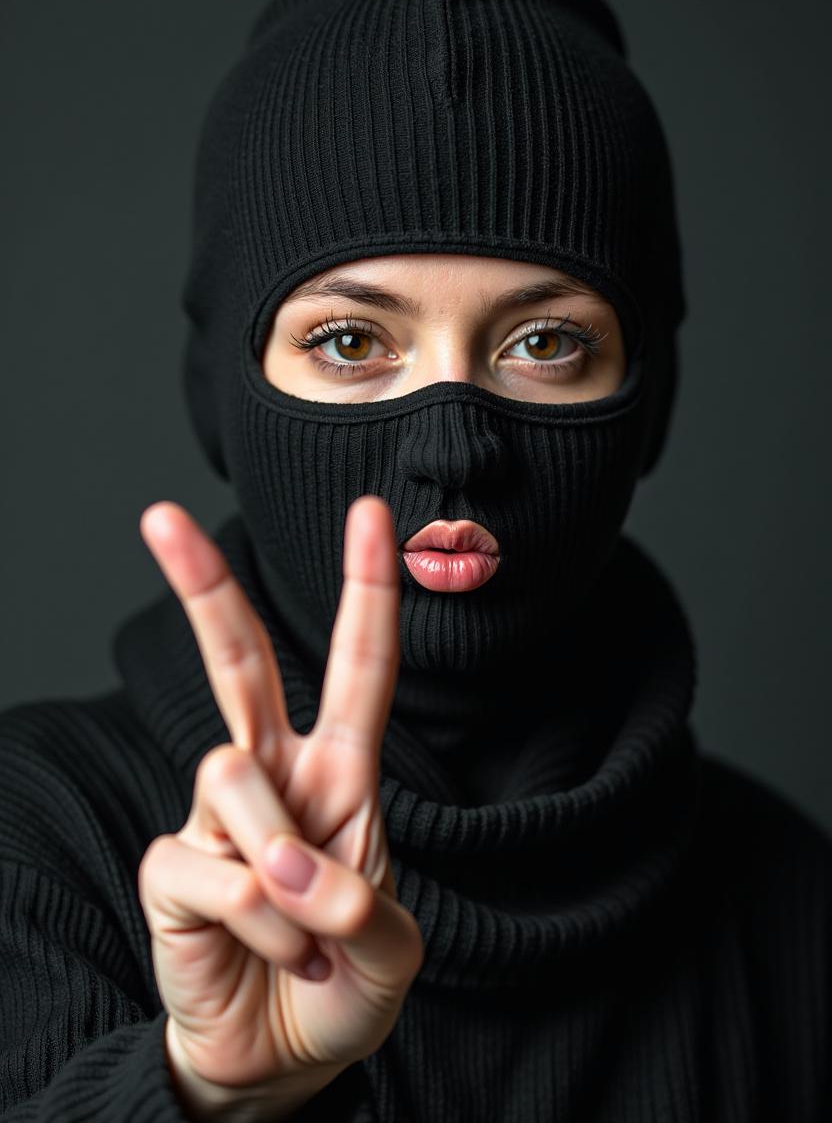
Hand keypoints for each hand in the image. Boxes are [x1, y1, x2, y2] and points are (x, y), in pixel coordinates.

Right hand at [137, 496, 422, 1098]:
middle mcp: (275, 777)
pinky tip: (271, 949)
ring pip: (233, 774)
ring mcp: (216, 819)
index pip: (358, 667)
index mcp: (340, 773)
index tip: (372, 512)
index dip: (367, 589)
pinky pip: (214, 868)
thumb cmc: (345, 980)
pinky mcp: (171, 867)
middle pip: (236, 661)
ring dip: (288, 869)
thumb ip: (362, 904)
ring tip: (308, 931)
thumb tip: (288, 868)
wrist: (283, 1059)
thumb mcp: (391, 948)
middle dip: (203, 586)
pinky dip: (261, 922)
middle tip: (160, 515)